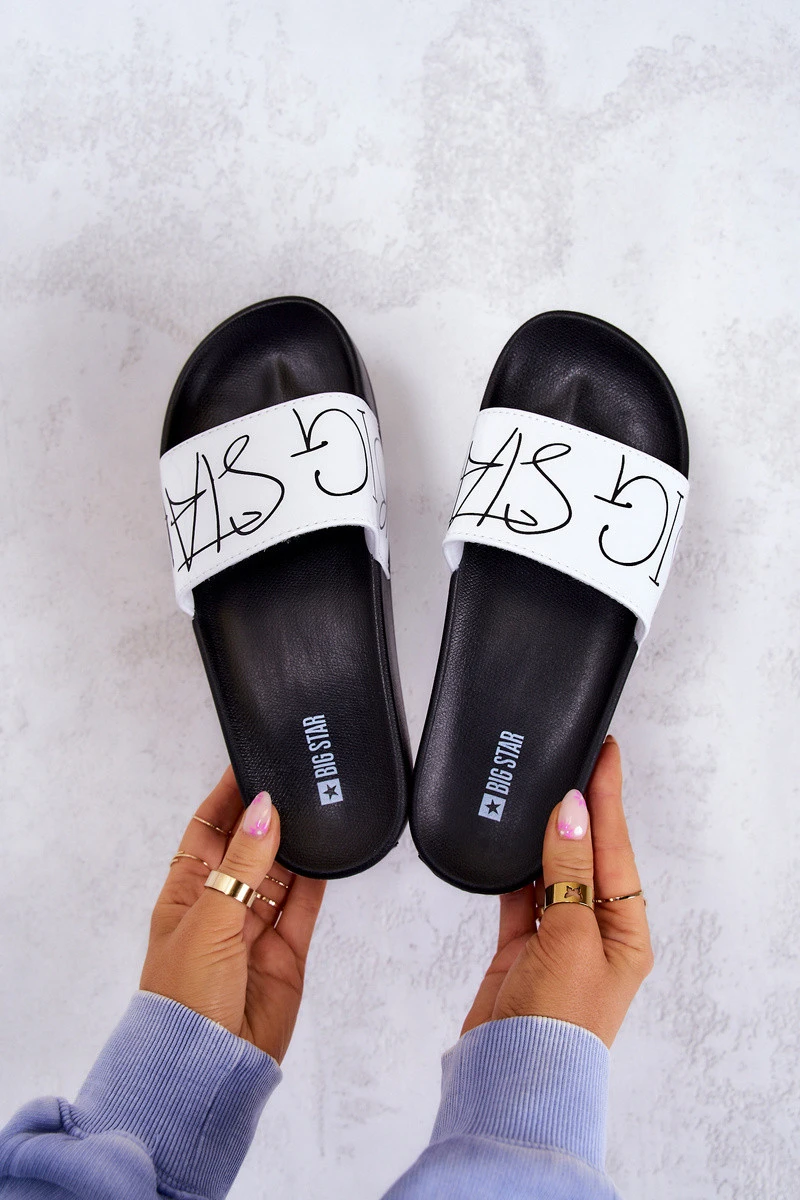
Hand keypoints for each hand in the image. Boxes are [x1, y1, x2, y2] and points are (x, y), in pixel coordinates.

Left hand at [140, 768, 324, 1062]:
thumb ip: (243, 864)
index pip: (209, 829)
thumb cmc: (184, 995)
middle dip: (269, 815)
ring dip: (296, 843)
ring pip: (281, 872)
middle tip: (296, 778)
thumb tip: (265, 808)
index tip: (251, 761)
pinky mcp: (287, 951)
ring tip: (317, 805)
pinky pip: (304, 905)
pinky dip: (318, 879)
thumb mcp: (209, 919)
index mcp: (187, 892)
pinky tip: (329, 849)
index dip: (228, 797)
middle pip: (249, 846)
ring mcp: (256, 927)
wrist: (209, 1067)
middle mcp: (222, 904)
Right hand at [462, 736, 652, 1047]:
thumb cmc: (560, 1023)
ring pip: (552, 869)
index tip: (604, 752)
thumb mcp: (572, 937)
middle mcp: (596, 930)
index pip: (617, 847)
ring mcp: (558, 937)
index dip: (608, 797)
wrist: (514, 1077)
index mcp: (627, 931)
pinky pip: (520, 894)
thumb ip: (569, 871)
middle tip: (572, 758)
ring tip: (539, 789)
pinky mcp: (522, 946)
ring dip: (545, 835)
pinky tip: (510, 841)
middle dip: (579, 809)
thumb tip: (572, 811)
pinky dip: (514, 868)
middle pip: (588, 854)